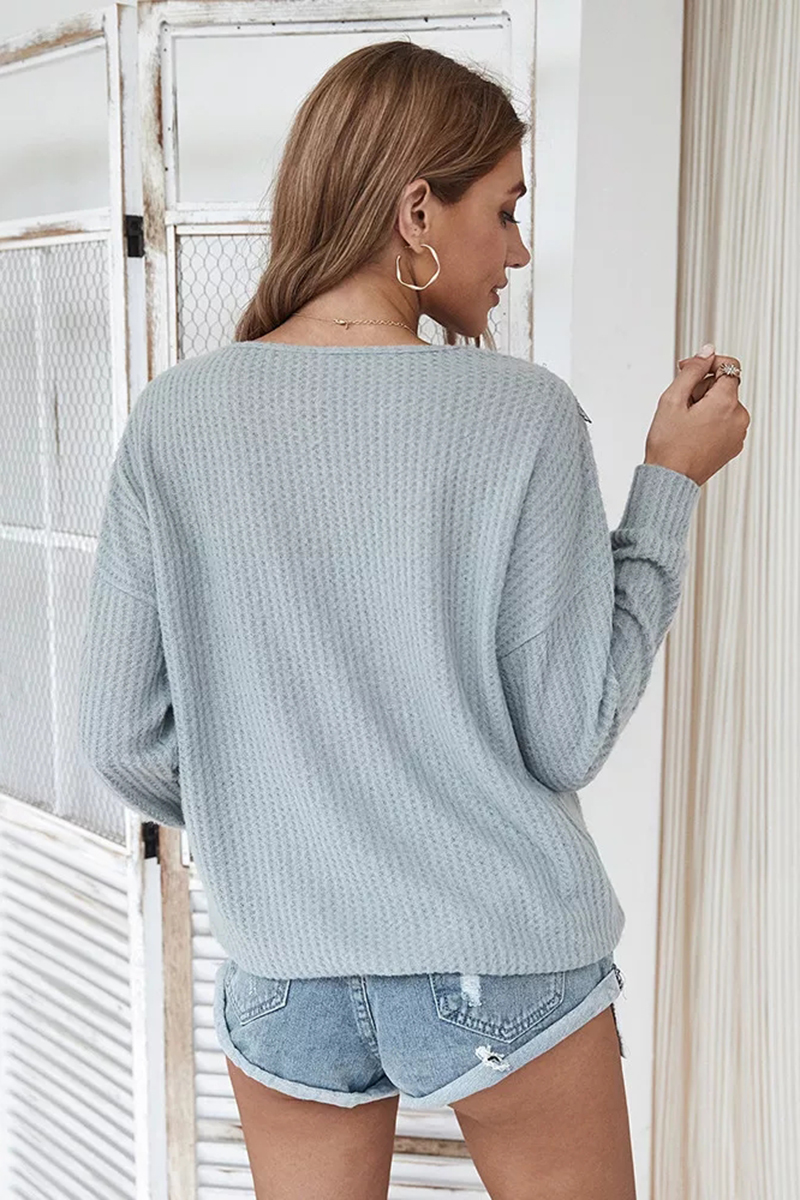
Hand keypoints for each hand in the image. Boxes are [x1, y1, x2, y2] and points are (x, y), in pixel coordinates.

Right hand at [644, 349, 749, 486]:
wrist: (670, 479)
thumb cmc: (669, 446)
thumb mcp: (672, 399)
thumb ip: (692, 370)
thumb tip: (707, 351)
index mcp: (726, 403)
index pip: (728, 366)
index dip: (707, 364)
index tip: (689, 371)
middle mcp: (738, 417)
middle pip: (724, 386)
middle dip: (702, 388)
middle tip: (681, 405)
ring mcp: (738, 433)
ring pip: (724, 405)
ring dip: (705, 405)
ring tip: (685, 422)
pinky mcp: (733, 445)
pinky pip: (724, 422)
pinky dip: (710, 421)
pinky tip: (692, 433)